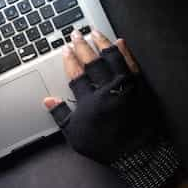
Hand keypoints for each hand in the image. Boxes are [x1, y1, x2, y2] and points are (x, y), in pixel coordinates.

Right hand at [43, 29, 180, 187]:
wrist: (137, 154)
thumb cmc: (105, 146)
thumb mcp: (76, 136)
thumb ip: (61, 116)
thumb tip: (47, 101)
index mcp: (89, 101)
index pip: (76, 74)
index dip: (69, 60)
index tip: (65, 49)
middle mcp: (107, 90)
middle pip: (92, 62)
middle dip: (82, 46)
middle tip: (76, 34)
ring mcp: (125, 86)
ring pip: (112, 58)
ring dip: (102, 43)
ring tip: (95, 32)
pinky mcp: (140, 86)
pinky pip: (132, 64)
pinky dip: (125, 51)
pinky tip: (120, 42)